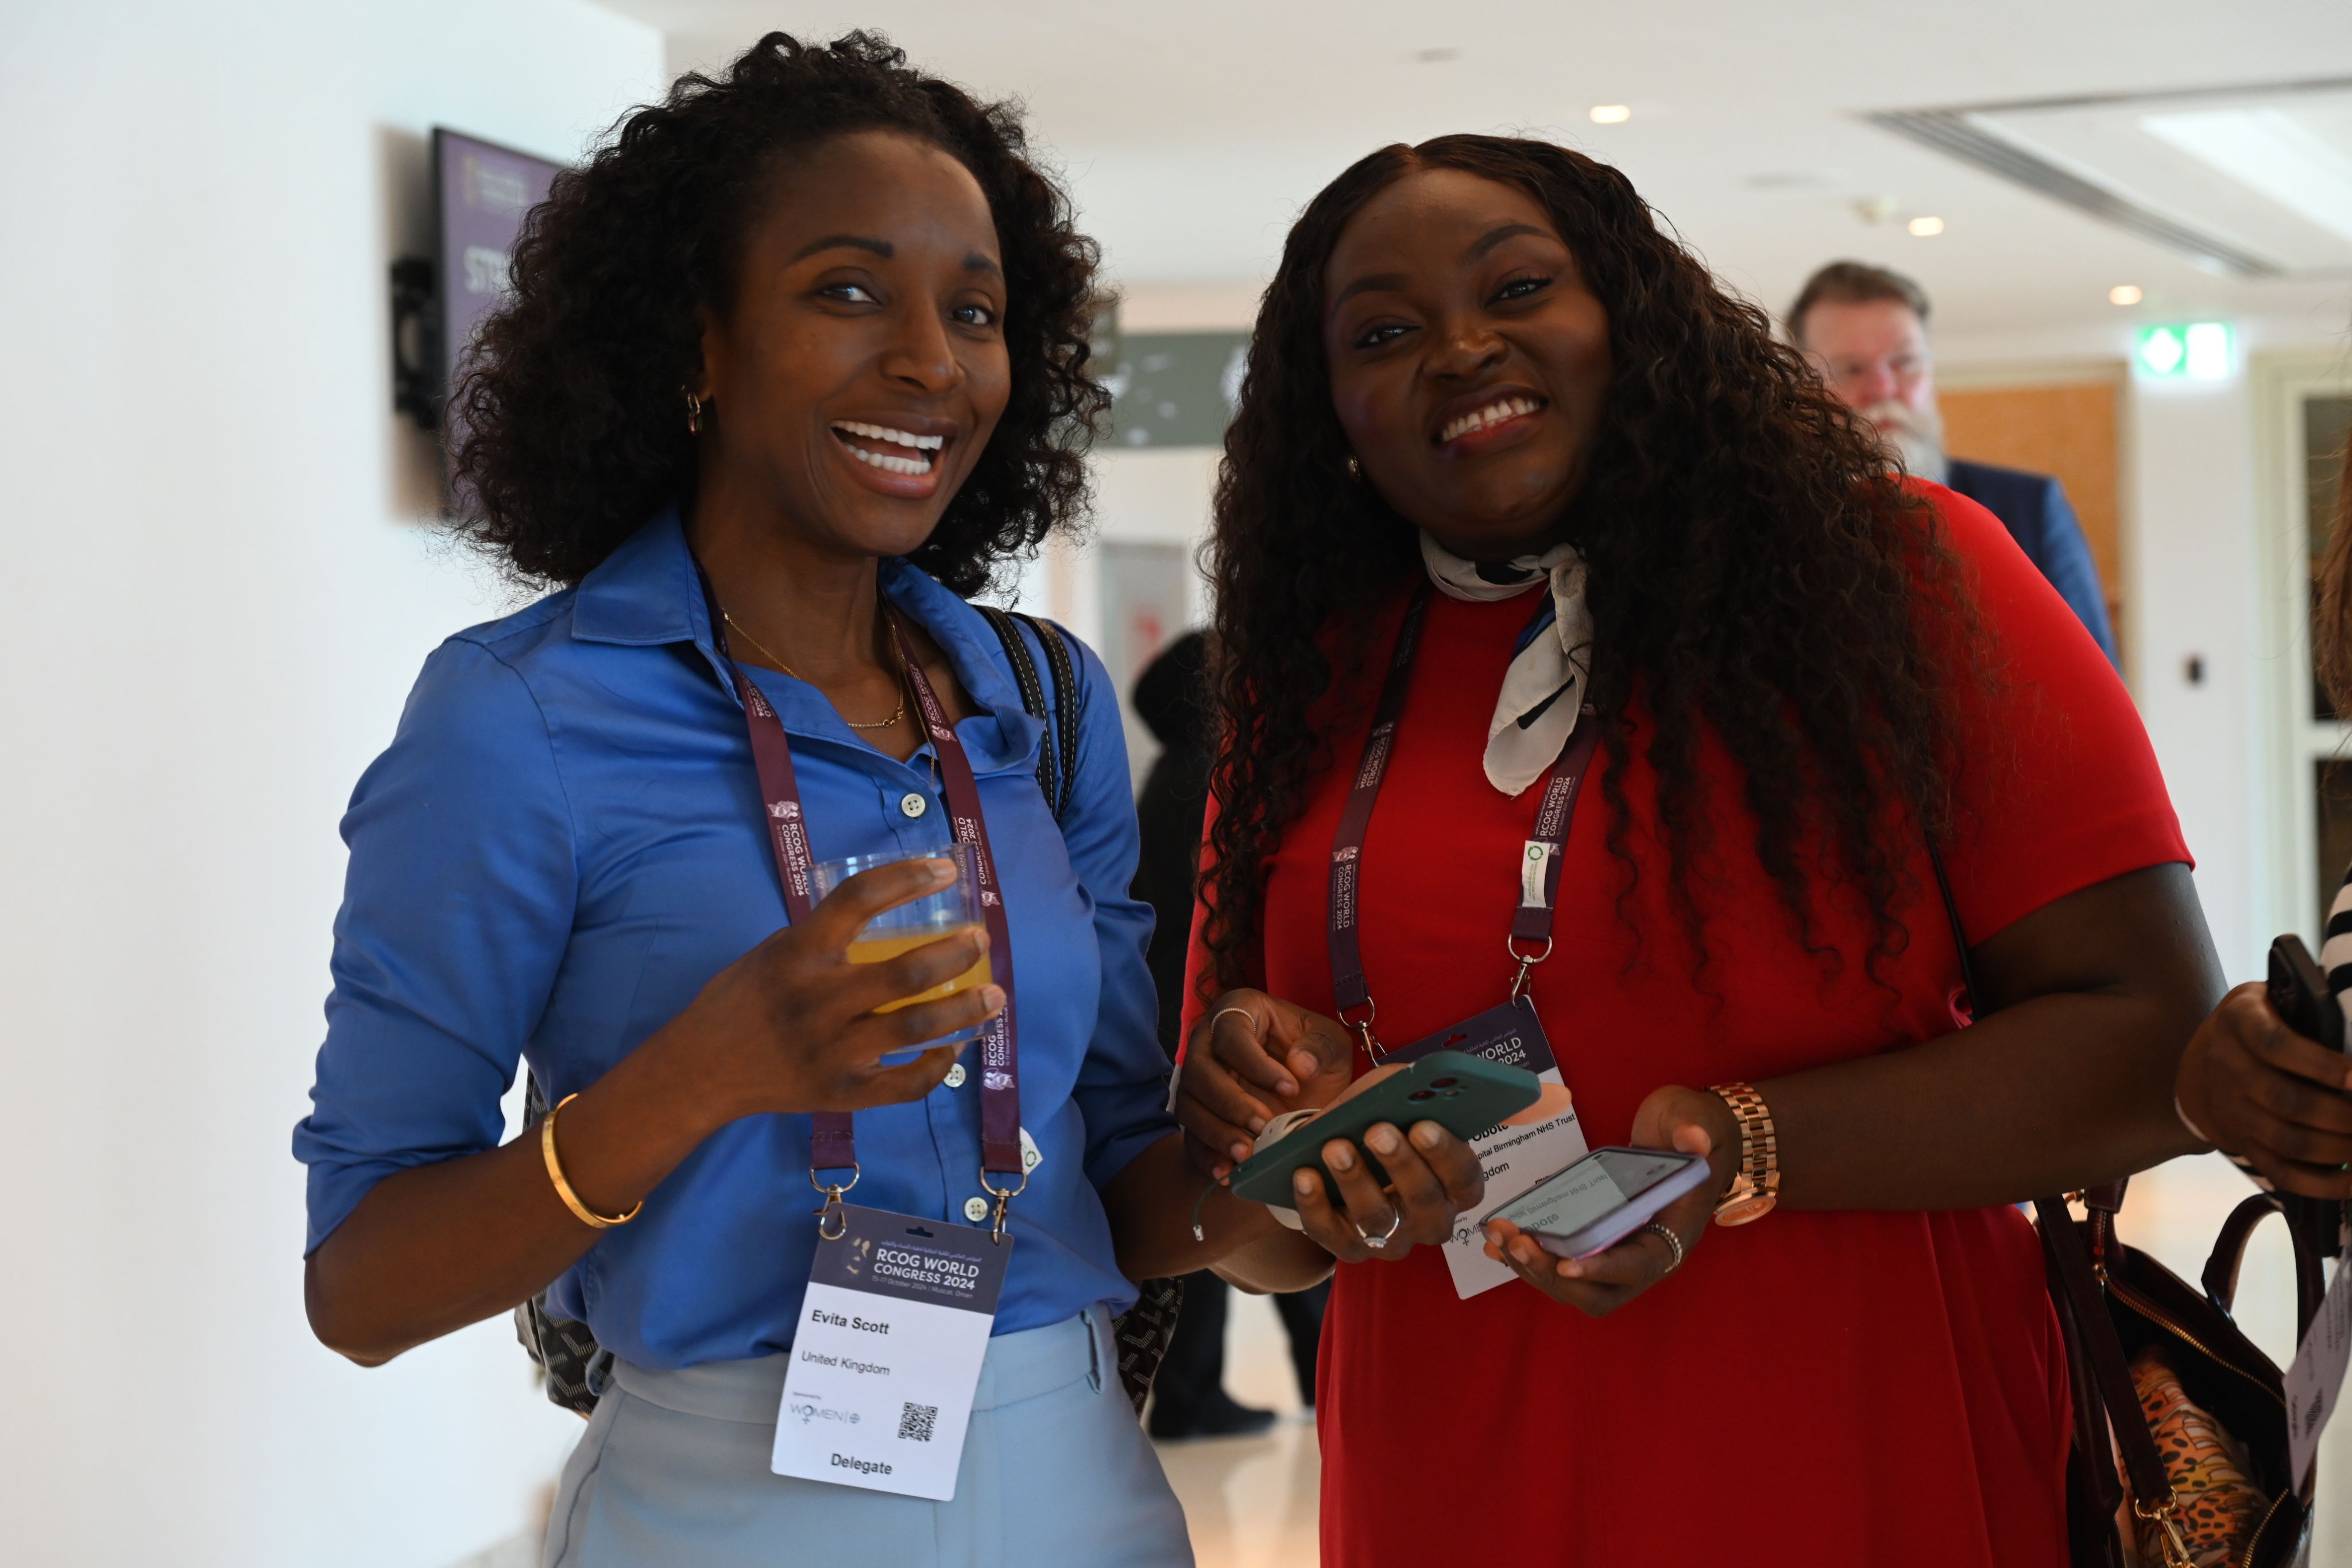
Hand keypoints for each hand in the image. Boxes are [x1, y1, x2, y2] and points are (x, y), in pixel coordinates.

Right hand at [673, 856, 1005, 1122]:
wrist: (701, 1071)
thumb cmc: (741, 1001)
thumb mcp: (773, 952)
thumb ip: (825, 938)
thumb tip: (891, 917)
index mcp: (798, 953)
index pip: (859, 899)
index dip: (908, 877)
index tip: (946, 869)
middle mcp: (818, 1000)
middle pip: (905, 971)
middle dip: (956, 953)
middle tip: (981, 941)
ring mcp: (833, 1051)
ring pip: (915, 1028)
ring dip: (964, 1010)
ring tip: (995, 997)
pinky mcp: (842, 1093)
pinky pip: (904, 1084)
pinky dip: (937, 1066)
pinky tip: (954, 1049)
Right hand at [1174, 989, 1358, 1179]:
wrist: (1308, 1086)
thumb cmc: (1315, 1055)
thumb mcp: (1331, 1043)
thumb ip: (1320, 1047)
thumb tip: (1299, 1065)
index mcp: (1238, 1012)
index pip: (1232, 1034)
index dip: (1256, 1063)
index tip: (1291, 1087)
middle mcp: (1206, 1042)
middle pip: (1200, 1071)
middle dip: (1231, 1102)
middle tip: (1264, 1126)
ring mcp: (1196, 1080)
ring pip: (1190, 1105)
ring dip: (1216, 1132)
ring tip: (1246, 1155)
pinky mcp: (1197, 1115)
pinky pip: (1190, 1136)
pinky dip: (1206, 1157)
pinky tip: (1227, 1174)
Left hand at [1285, 1110, 1486, 1265]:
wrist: (1330, 1150)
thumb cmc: (1378, 1118)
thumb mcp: (1407, 1096)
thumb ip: (1441, 1090)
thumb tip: (1510, 1093)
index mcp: (1455, 1185)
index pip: (1466, 1178)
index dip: (1446, 1154)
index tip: (1424, 1125)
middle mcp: (1430, 1219)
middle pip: (1424, 1201)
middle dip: (1400, 1164)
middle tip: (1377, 1131)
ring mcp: (1391, 1240)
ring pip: (1378, 1220)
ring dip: (1355, 1180)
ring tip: (1335, 1146)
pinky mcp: (1348, 1248)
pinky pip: (1331, 1235)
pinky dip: (1315, 1205)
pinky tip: (1304, 1175)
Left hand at [1483, 1084, 1734, 1315]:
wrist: (1678, 1131)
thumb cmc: (1687, 1126)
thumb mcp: (1693, 1119)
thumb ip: (1693, 1129)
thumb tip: (1694, 1139)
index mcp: (1674, 1232)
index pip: (1640, 1266)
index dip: (1604, 1270)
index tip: (1566, 1265)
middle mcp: (1646, 1253)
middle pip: (1599, 1291)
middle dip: (1554, 1275)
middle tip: (1517, 1243)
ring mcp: (1618, 1251)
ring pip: (1573, 1283)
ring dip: (1533, 1267)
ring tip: (1499, 1235)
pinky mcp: (1595, 1241)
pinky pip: (1560, 1263)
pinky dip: (1529, 1259)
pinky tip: (1496, 1244)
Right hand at [2176, 982, 2351, 1198]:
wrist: (2206, 1057)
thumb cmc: (2261, 1021)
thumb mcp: (2273, 1000)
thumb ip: (2311, 1013)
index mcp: (2238, 1022)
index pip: (2274, 1043)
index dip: (2319, 1063)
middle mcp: (2226, 1067)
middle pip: (2285, 1099)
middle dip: (2341, 1115)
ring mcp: (2230, 1109)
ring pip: (2286, 1140)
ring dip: (2337, 1148)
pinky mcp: (2240, 1142)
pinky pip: (2280, 1171)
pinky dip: (2321, 1183)